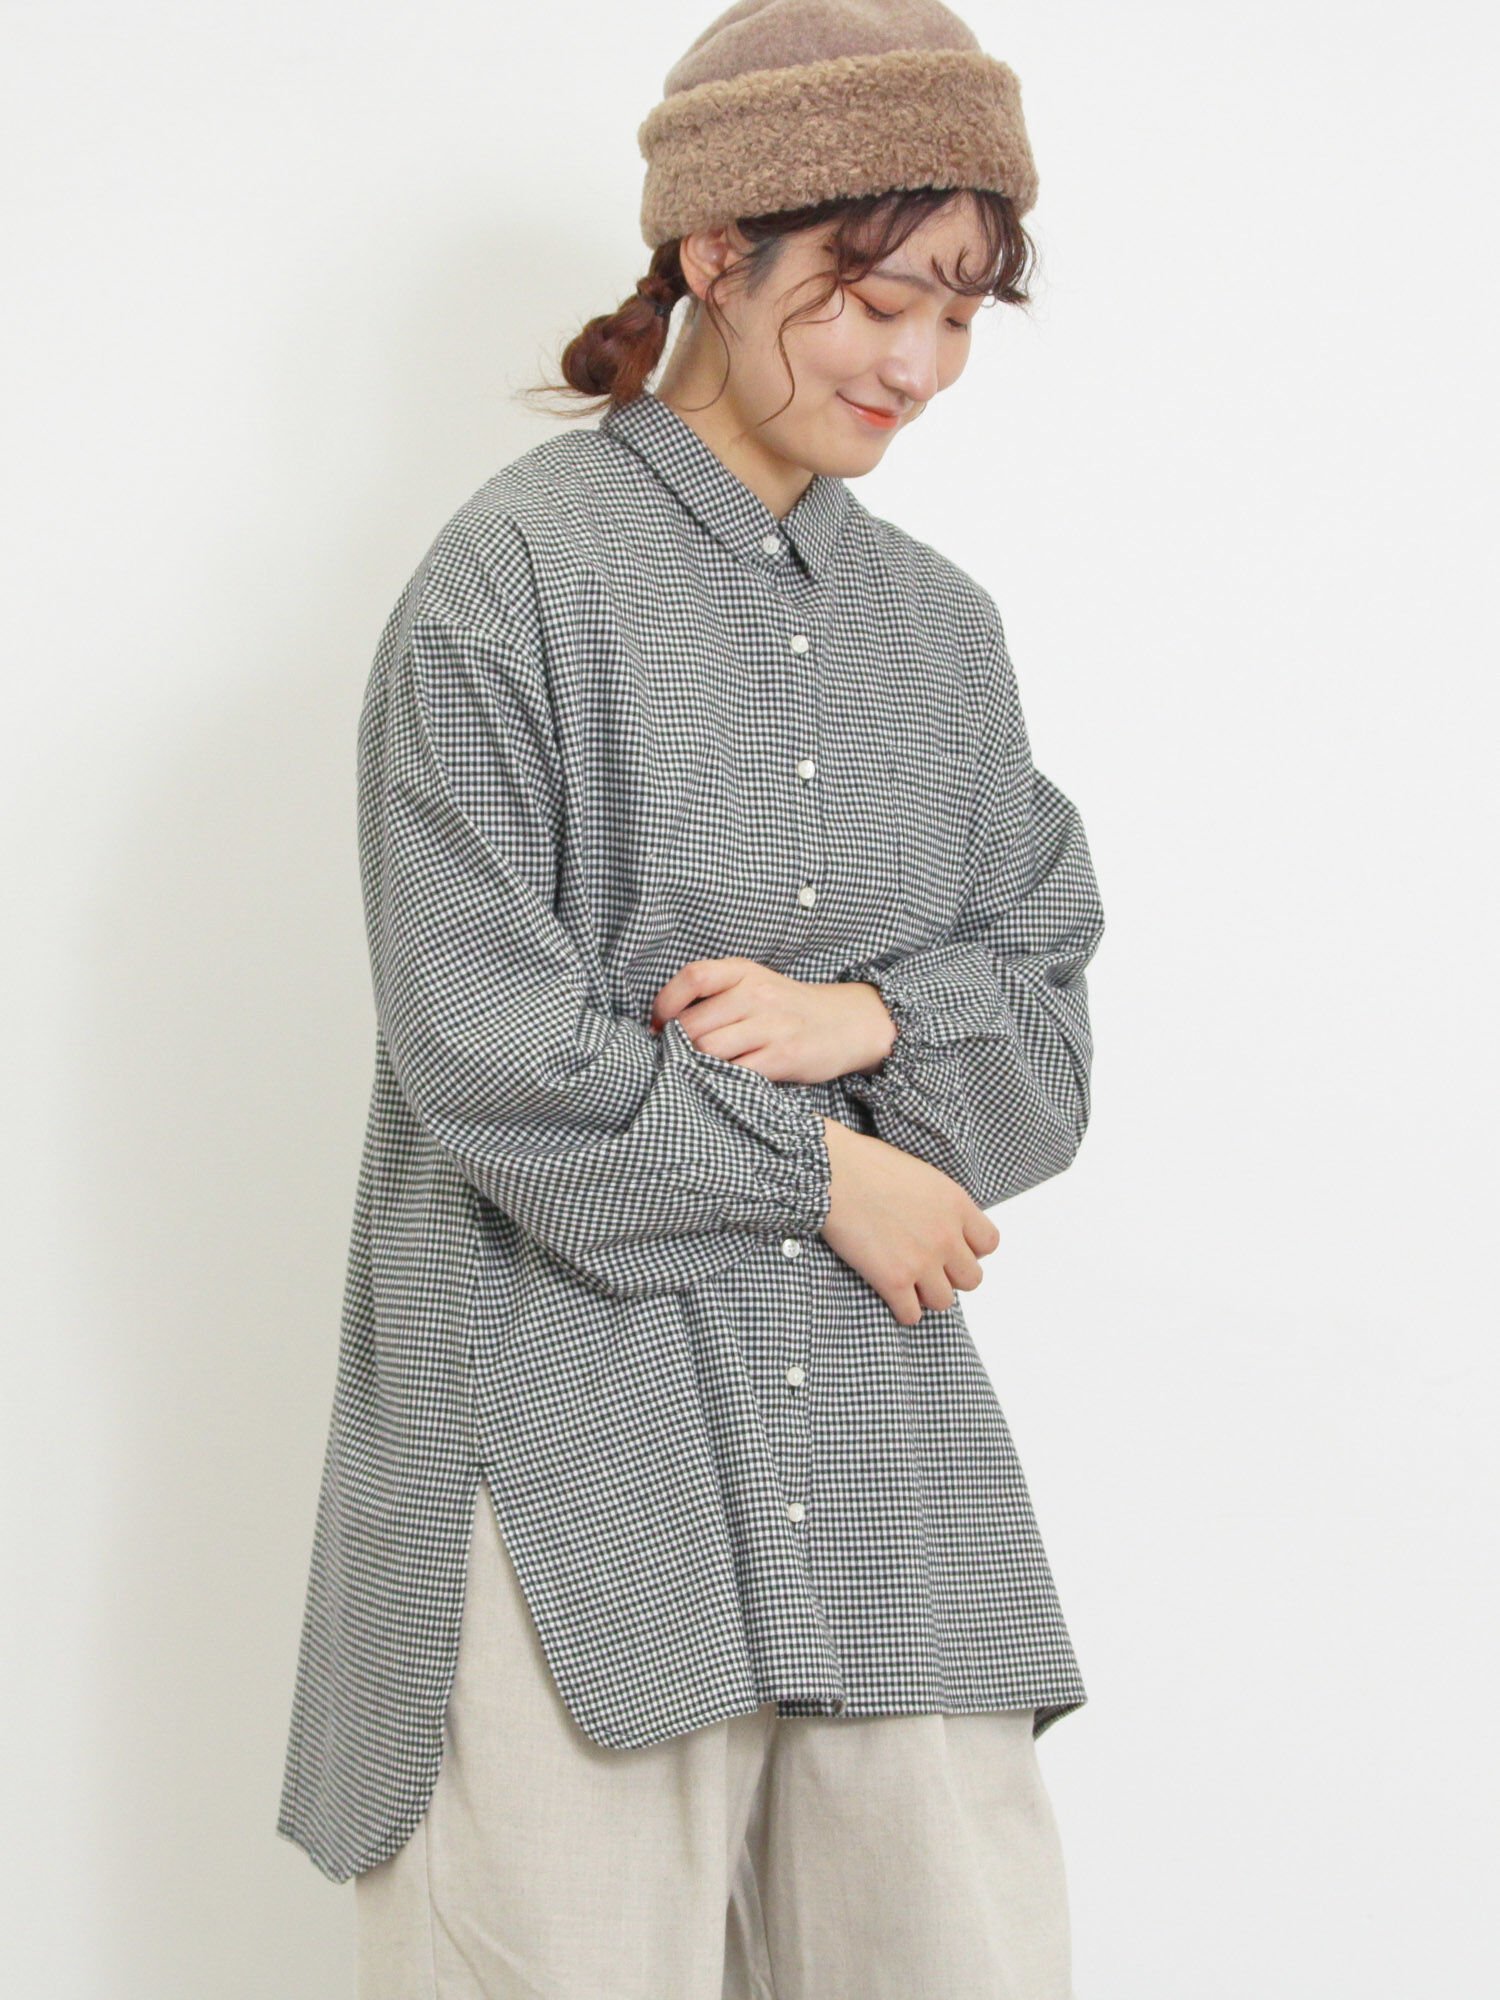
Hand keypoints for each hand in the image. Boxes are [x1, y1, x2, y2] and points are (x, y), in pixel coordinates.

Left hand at [650, 958, 895, 1084]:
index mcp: (743, 972)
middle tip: (677, 1057)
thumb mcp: (754, 984)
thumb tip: (663, 1024)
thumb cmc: (787, 1007)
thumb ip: (716, 995)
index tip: (658, 1025)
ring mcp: (771, 1026)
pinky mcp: (783, 1057)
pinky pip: (736, 1072)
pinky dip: (722, 1080)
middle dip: (677, 1045)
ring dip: (696, 1065)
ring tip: (700, 1069)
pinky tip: (724, 1080)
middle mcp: (756, 994)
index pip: (692, 977)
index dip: (665, 1003)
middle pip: (693, 1024)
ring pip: (708, 1050)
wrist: (845, 1022)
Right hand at [818, 1117, 1000, 1326]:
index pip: (989, 1243)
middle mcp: (946, 1236)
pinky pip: (911, 1315)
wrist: (833, 1172)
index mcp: (956, 1205)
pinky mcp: (894, 1280)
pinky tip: (889, 1293)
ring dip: (926, 1295)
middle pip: (972, 1278)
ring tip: (907, 1281)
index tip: (951, 1247)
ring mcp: (922, 1261)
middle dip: (951, 1275)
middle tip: (927, 1266)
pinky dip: (902, 1309)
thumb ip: (940, 1204)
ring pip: (944, 1301)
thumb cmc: (867, 1164)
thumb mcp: (921, 1174)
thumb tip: (941, 1223)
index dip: (970, 1249)